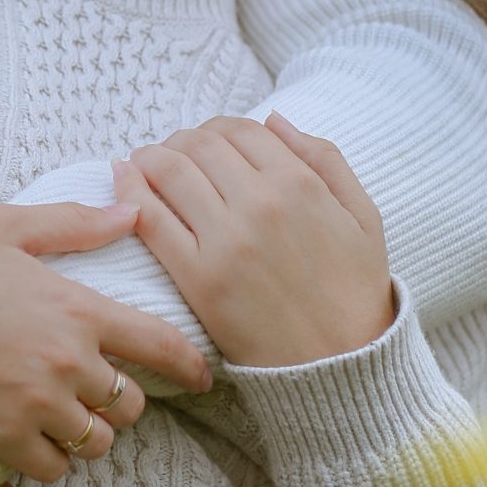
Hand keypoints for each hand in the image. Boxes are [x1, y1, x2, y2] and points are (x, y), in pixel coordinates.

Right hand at [0, 201, 212, 480]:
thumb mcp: (7, 226)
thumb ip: (74, 224)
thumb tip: (131, 212)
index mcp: (78, 309)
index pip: (160, 345)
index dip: (189, 366)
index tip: (201, 379)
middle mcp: (68, 362)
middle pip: (130, 405)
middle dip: (120, 400)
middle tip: (95, 391)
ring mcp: (37, 406)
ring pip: (96, 441)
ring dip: (87, 432)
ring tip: (63, 417)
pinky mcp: (3, 438)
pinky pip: (53, 467)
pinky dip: (49, 458)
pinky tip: (29, 437)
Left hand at [115, 113, 395, 367]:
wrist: (341, 366)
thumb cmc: (354, 290)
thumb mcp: (363, 215)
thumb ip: (325, 158)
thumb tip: (274, 119)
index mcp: (301, 183)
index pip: (241, 129)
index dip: (218, 128)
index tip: (208, 141)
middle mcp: (260, 204)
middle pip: (199, 144)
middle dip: (181, 140)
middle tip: (173, 152)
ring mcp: (226, 241)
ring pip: (169, 171)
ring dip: (150, 157)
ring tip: (146, 163)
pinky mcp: (198, 279)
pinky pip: (151, 220)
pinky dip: (129, 191)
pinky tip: (123, 179)